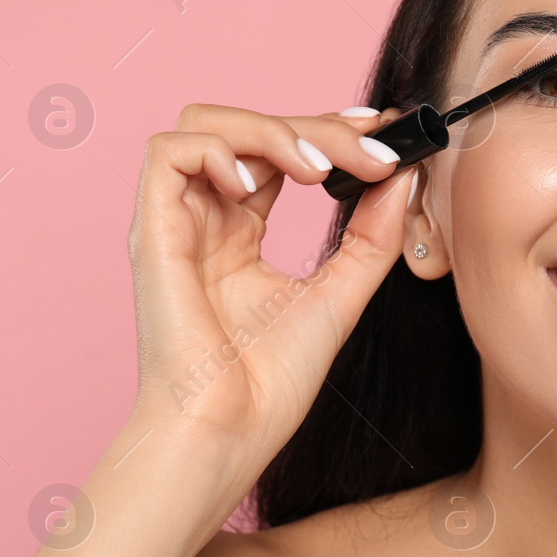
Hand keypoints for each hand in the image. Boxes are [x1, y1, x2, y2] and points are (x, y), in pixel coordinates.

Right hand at [126, 103, 416, 497]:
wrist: (230, 431)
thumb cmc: (271, 382)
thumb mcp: (342, 293)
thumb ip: (372, 234)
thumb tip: (403, 175)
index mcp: (240, 232)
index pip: (278, 153)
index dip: (325, 129)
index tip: (382, 130)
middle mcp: (205, 219)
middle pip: (251, 130)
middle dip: (318, 129)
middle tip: (374, 152)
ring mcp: (176, 222)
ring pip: (205, 125)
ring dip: (272, 130)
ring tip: (321, 170)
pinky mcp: (153, 231)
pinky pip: (167, 153)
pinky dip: (219, 151)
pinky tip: (259, 186)